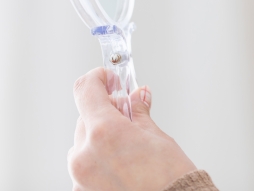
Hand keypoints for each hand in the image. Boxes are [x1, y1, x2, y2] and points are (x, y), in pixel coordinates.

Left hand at [68, 68, 196, 190]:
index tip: (109, 77)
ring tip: (129, 146)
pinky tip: (122, 163)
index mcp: (104, 132)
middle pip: (87, 117)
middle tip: (131, 114)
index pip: (86, 90)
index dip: (98, 78)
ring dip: (101, 136)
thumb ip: (139, 113)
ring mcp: (80, 175)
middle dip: (107, 111)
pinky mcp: (82, 190)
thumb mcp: (156, 136)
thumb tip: (137, 96)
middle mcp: (84, 154)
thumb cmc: (169, 178)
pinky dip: (100, 157)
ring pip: (84, 141)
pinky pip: (85, 164)